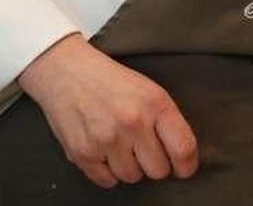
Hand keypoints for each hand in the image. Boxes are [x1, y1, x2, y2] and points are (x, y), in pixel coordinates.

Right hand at [18, 34, 198, 187]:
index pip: (183, 148)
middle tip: (143, 149)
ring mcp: (106, 139)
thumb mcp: (149, 90)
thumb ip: (166, 120)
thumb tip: (182, 156)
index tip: (183, 169)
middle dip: (153, 164)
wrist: (65, 71)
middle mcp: (133, 122)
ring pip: (132, 177)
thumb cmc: (110, 81)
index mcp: (155, 104)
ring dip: (129, 167)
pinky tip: (104, 151)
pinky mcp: (83, 152)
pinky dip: (107, 171)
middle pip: (158, 170)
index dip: (187, 165)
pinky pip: (107, 181)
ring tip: (119, 145)